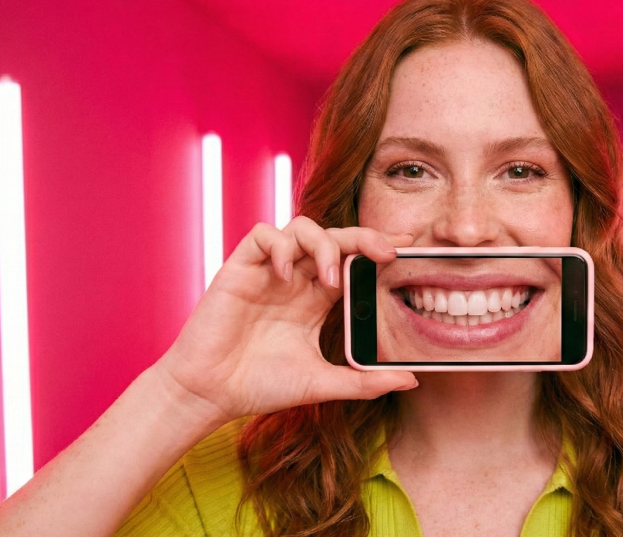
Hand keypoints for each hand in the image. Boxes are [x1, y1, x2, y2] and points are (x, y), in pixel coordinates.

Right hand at [153, 217, 416, 425]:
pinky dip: (279, 245)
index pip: (352, 261)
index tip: (406, 250)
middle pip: (334, 237)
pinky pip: (263, 235)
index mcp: (316, 299)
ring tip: (331, 277)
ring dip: (323, 244)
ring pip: (301, 227)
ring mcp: (268, 272)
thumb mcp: (323, 382)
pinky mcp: (240, 269)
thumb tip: (411, 381)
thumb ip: (365, 381)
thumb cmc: (261, 386)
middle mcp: (295, 279)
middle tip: (386, 253)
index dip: (376, 249)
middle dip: (363, 237)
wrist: (211, 394)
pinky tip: (286, 273)